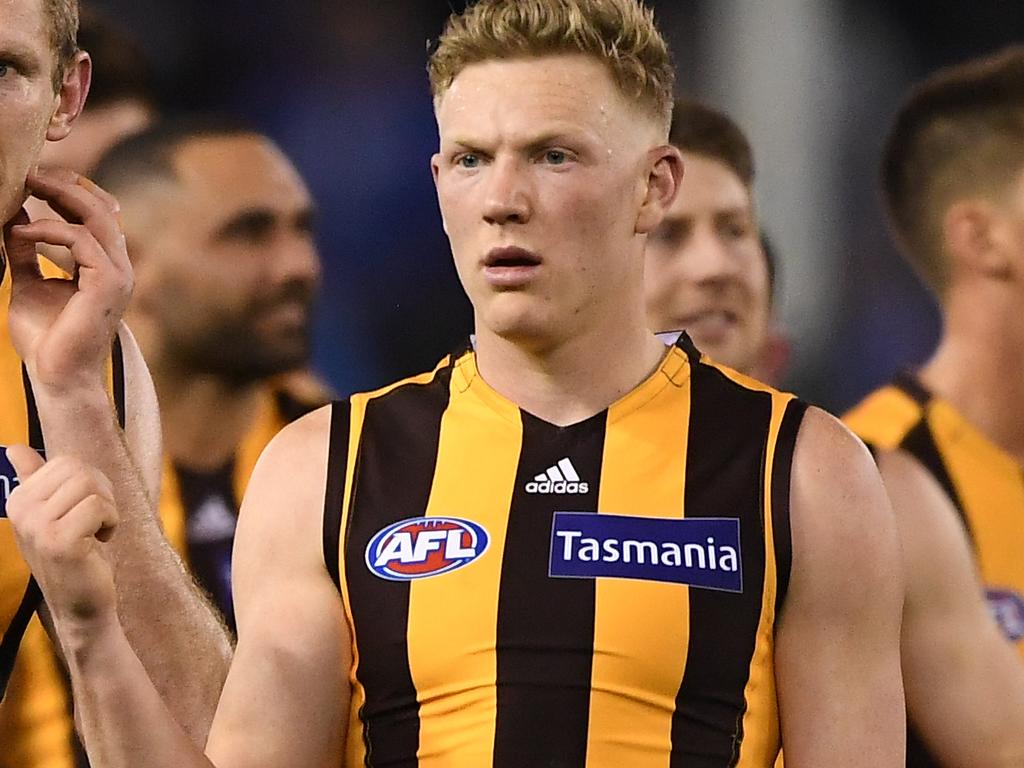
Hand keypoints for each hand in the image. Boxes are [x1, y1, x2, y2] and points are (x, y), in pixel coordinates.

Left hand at [3, 167, 131, 393]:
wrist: (57, 377)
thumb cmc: (46, 339)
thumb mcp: (28, 284)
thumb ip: (26, 253)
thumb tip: (13, 219)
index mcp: (106, 267)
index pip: (97, 215)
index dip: (70, 191)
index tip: (33, 181)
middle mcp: (118, 268)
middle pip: (101, 207)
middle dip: (65, 185)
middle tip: (29, 173)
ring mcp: (118, 276)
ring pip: (97, 217)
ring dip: (59, 196)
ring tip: (25, 188)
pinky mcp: (108, 285)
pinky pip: (81, 240)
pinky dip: (48, 229)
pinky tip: (21, 231)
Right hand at [6, 445, 118, 629]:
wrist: (82, 603)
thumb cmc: (74, 553)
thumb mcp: (51, 514)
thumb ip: (35, 479)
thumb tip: (15, 449)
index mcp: (18, 499)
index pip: (66, 461)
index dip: (90, 482)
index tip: (82, 510)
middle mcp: (21, 511)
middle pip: (80, 470)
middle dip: (101, 493)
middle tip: (94, 521)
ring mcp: (37, 527)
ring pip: (92, 487)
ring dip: (107, 509)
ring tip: (94, 533)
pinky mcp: (60, 542)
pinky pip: (99, 507)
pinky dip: (111, 522)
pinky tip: (98, 542)